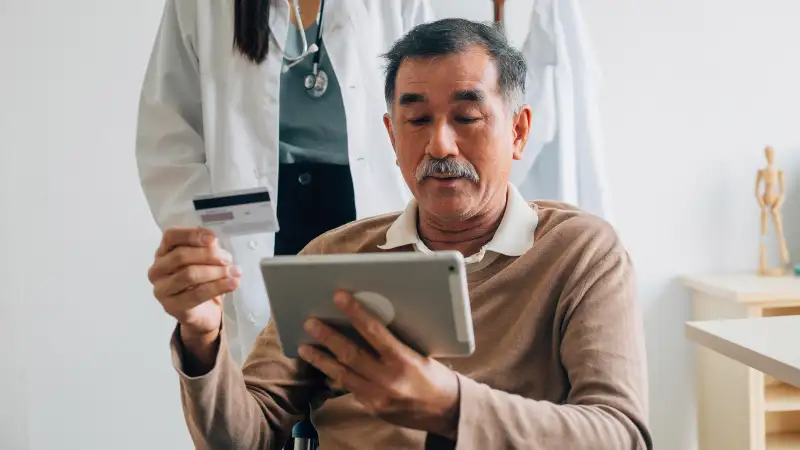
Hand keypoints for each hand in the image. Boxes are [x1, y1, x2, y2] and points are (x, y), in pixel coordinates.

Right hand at [147, 228, 240, 340]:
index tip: (213, 238)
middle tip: (228, 259)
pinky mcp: (171, 306)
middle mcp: (157, 269)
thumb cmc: (202, 281)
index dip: (192, 235)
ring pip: (189, 275)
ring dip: (215, 272)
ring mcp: (161, 289)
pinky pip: (196, 295)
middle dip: (209, 255)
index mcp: (163, 252)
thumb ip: (207, 249)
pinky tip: (232, 283)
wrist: (203, 312)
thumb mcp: (206, 260)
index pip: (171, 237)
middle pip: (181, 256)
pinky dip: (217, 287)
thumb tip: (214, 243)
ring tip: (233, 272)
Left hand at [298, 291, 460, 438]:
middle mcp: (388, 380)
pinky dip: (334, 376)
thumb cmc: (437, 376)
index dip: (355, 312)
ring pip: (342, 375)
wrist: (447, 411)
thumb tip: (368, 320)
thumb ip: (395, 340)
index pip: (374, 331)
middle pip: (350, 354)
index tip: (339, 296)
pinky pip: (349, 388)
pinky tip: (324, 365)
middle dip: (328, 337)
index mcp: (404, 360)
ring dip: (321, 359)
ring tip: (304, 346)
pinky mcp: (373, 408)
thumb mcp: (420, 352)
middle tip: (310, 322)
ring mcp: (378, 397)